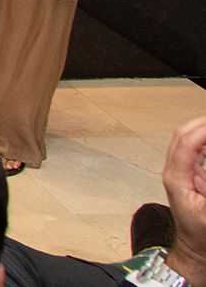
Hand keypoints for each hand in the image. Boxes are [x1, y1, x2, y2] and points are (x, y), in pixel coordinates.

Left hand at [160, 116, 205, 281]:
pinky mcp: (186, 175)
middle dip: (202, 124)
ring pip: (186, 138)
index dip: (203, 129)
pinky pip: (192, 149)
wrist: (194, 250)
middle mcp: (173, 171)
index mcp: (176, 178)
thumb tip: (205, 172)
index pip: (186, 142)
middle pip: (183, 134)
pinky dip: (203, 140)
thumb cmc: (201, 237)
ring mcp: (178, 171)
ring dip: (202, 129)